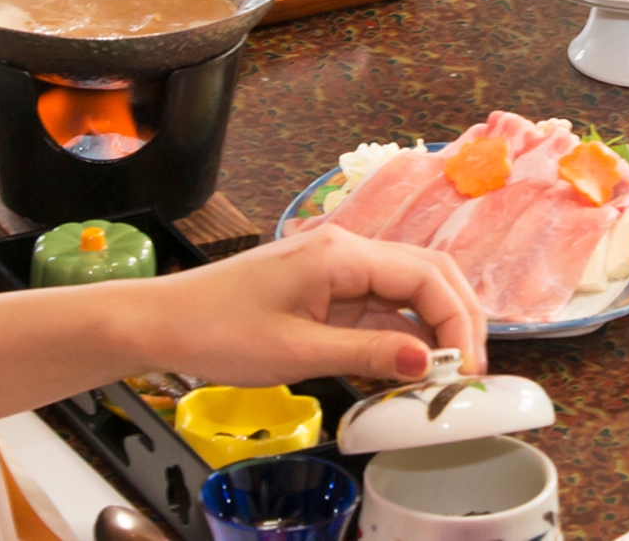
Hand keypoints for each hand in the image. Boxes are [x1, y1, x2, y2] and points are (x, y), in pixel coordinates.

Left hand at [0, 225, 490, 439]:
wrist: (160, 322)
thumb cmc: (218, 331)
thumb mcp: (298, 351)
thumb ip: (369, 352)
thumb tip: (427, 361)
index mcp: (343, 254)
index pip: (426, 276)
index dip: (457, 321)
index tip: (465, 368)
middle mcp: (347, 251)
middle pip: (427, 274)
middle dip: (457, 319)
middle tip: (468, 371)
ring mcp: (336, 268)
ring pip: (406, 291)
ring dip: (429, 329)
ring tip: (438, 377)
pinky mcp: (323, 288)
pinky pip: (377, 306)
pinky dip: (398, 335)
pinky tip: (400, 369)